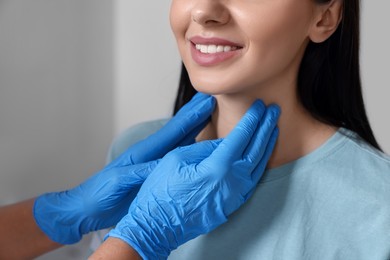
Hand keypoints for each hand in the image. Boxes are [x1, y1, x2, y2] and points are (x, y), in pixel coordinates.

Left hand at [33, 93, 214, 244]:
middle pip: (177, 130)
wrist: (87, 208)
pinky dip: (189, 146)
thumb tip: (164, 163)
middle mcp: (150, 154)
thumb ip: (140, 172)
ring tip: (207, 115)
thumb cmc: (99, 196)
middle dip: (194, 115)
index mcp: (142, 154)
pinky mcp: (154, 173)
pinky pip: (176, 156)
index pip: (171, 131)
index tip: (205, 102)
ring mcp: (153, 162)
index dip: (190, 117)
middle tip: (210, 100)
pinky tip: (197, 143)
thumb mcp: (118, 183)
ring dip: (194, 127)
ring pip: (179, 141)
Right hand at [108, 101, 279, 258]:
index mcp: (217, 167)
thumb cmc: (162, 191)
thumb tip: (223, 143)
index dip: (252, 119)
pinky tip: (262, 156)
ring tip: (273, 128)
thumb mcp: (177, 159)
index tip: (259, 106)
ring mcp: (235, 196)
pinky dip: (260, 165)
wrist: (158, 226)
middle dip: (266, 127)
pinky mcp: (232, 205)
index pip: (242, 137)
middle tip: (274, 110)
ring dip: (267, 145)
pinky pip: (253, 181)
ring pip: (259, 166)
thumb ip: (204, 148)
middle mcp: (232, 182)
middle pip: (256, 149)